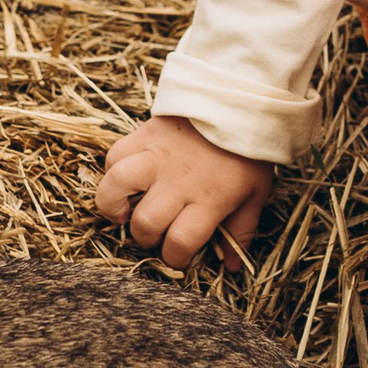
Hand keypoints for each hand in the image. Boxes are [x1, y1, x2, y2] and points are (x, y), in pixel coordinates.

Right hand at [94, 114, 271, 272]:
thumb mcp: (255, 194)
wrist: (240, 100)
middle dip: (146, 238)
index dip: (174, 258)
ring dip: (113, 205)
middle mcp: (179, 181)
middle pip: (146, 222)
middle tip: (154, 233)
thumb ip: (242, 231)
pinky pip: (115, 154)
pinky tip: (123, 180)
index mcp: (210, 199)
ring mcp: (158, 156)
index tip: (177, 256)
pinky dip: (112, 171)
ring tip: (123, 212)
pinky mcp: (145, 134)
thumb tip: (231, 267)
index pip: (180, 242)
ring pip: (118, 185)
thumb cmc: (249, 152)